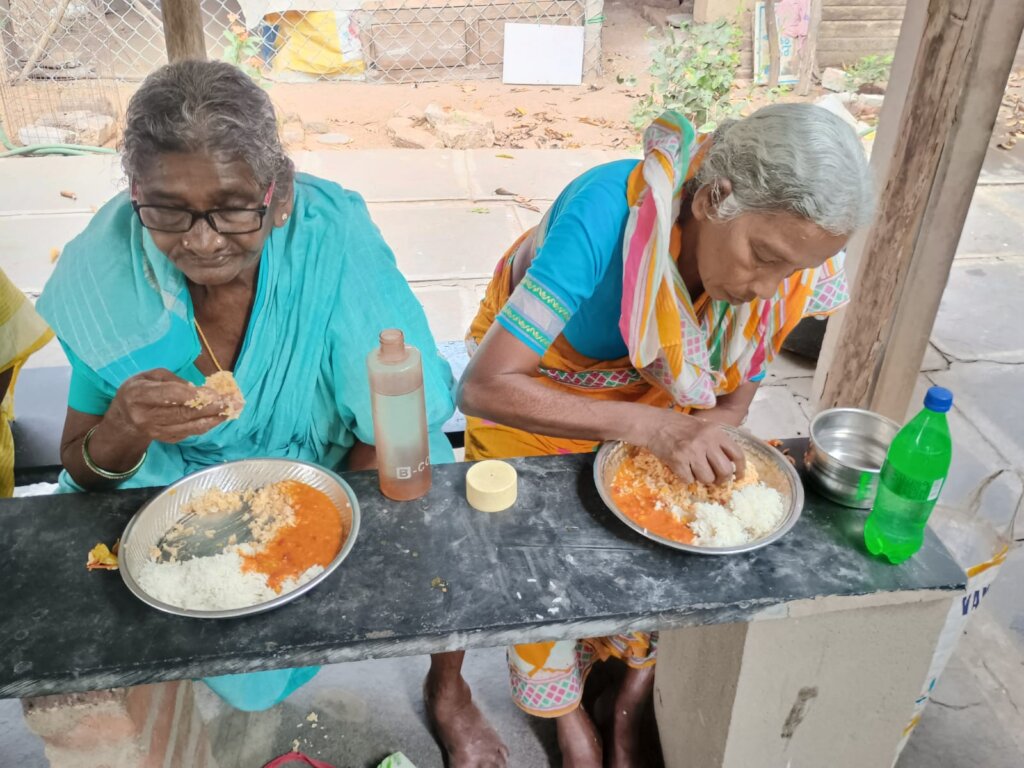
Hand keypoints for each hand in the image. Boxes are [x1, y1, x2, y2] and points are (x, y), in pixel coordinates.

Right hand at [106, 368, 229, 444]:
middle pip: (183, 413)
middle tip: (233, 401)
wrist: (124, 420)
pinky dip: (207, 425)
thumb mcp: (149, 376)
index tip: (215, 393)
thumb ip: (172, 380)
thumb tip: (197, 389)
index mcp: (138, 395)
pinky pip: (190, 433)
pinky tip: (221, 416)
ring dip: (215, 418)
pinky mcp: (166, 440)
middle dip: (211, 407)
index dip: (194, 395)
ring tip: (233, 409)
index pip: (170, 396)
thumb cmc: (139, 391)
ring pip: (190, 427)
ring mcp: (156, 432)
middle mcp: (145, 416)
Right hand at [641, 410, 745, 484]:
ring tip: (696, 472)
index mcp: (715, 432)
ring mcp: (691, 451)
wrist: (653, 424)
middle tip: (716, 480)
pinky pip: (689, 480)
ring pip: (707, 478)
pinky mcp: (677, 461)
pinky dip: (687, 478)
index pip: (737, 454)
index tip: (738, 476)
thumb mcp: (702, 426)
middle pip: (725, 471)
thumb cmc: (678, 425)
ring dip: (703, 480)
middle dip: (721, 480)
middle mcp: (706, 441)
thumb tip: (729, 463)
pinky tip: (682, 470)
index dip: (740, 469)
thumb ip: (716, 441)